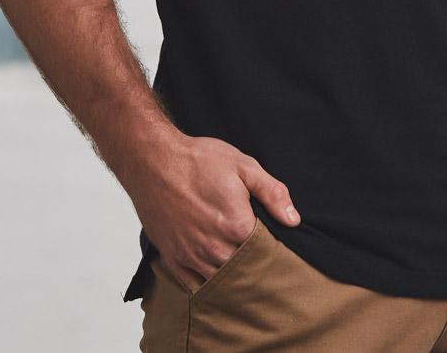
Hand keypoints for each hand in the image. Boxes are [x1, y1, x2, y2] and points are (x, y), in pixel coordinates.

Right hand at [127, 133, 301, 293]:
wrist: (153, 160)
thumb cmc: (198, 160)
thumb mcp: (243, 166)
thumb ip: (271, 193)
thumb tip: (293, 220)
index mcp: (237, 225)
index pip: (265, 253)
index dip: (272, 251)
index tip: (275, 247)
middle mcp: (214, 248)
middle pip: (245, 272)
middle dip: (254, 269)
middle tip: (261, 263)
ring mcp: (192, 256)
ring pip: (221, 283)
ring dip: (232, 279)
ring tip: (240, 269)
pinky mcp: (173, 259)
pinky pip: (195, 286)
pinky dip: (207, 284)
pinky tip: (215, 276)